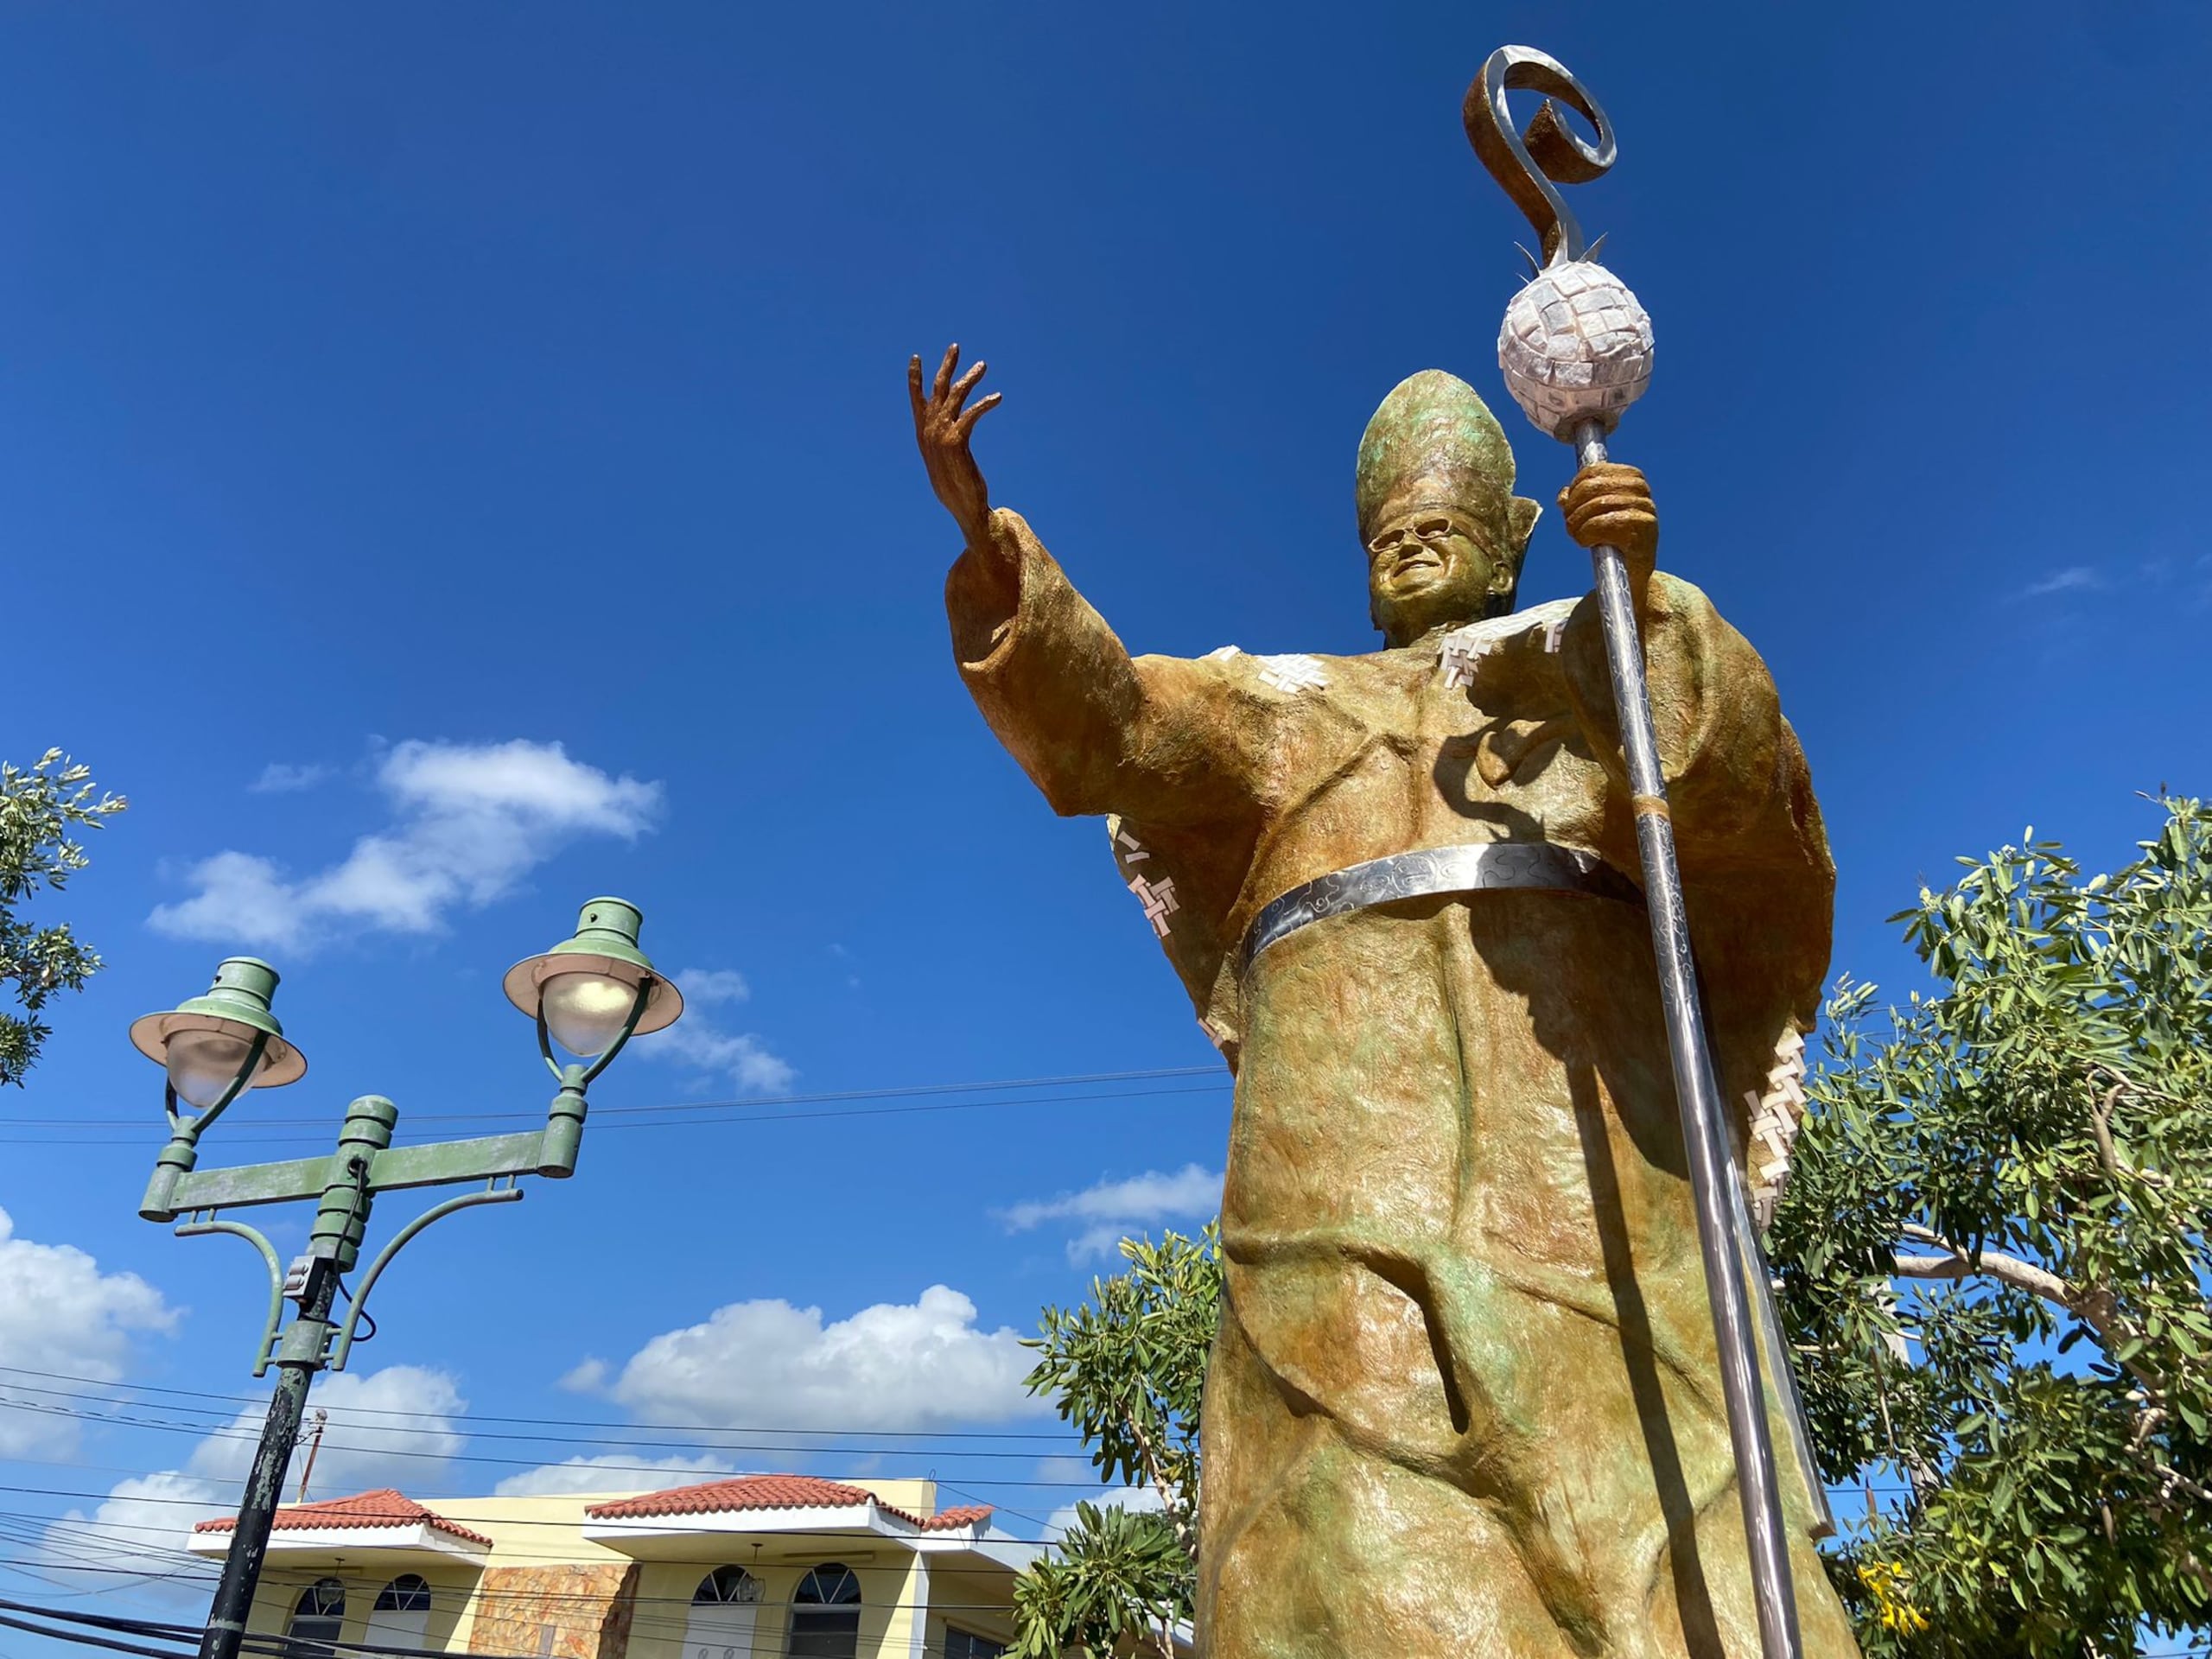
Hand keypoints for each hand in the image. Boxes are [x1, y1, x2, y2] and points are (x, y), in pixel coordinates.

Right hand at [909, 343, 1001, 549]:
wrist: (962, 506)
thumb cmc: (955, 488)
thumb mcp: (943, 461)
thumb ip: (941, 443)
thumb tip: (946, 436)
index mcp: (923, 435)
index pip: (917, 400)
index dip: (915, 378)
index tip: (916, 357)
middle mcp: (929, 431)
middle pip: (937, 390)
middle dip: (946, 366)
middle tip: (955, 346)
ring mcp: (941, 435)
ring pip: (956, 396)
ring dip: (970, 378)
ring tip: (983, 365)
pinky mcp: (956, 440)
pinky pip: (972, 413)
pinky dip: (985, 403)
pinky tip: (997, 397)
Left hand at [1558, 462, 1657, 590]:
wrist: (1633, 573)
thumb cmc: (1615, 541)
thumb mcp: (1594, 515)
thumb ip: (1578, 501)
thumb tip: (1563, 495)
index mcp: (1632, 478)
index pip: (1593, 471)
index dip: (1575, 488)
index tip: (1569, 505)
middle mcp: (1641, 489)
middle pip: (1591, 487)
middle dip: (1573, 507)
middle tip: (1569, 524)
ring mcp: (1644, 507)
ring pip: (1596, 505)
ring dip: (1577, 524)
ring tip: (1576, 536)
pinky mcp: (1643, 528)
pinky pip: (1603, 523)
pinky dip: (1587, 533)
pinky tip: (1586, 543)